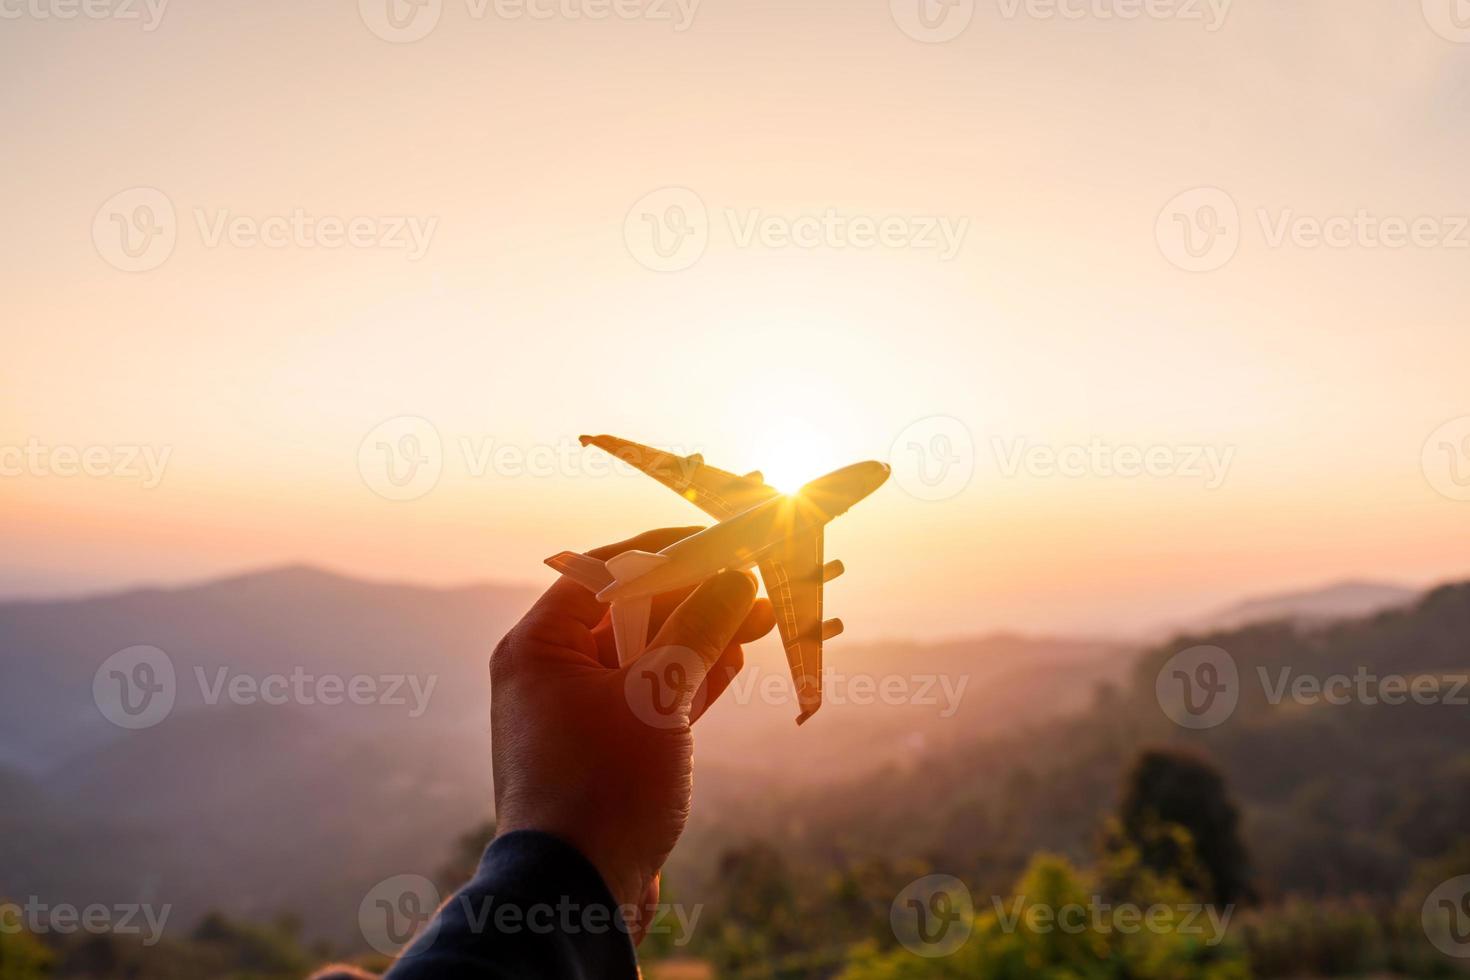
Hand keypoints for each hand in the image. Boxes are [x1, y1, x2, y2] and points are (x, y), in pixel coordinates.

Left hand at [489, 527, 774, 932]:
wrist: (575, 894)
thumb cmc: (603, 785)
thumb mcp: (656, 696)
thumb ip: (697, 629)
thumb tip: (734, 579)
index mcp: (540, 647)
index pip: (602, 572)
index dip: (665, 552)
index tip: (719, 540)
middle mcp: (552, 674)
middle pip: (630, 613)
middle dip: (695, 597)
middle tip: (753, 582)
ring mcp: (580, 716)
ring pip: (648, 657)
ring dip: (701, 637)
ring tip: (758, 618)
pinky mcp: (608, 752)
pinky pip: (652, 699)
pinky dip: (692, 680)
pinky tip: (735, 662)